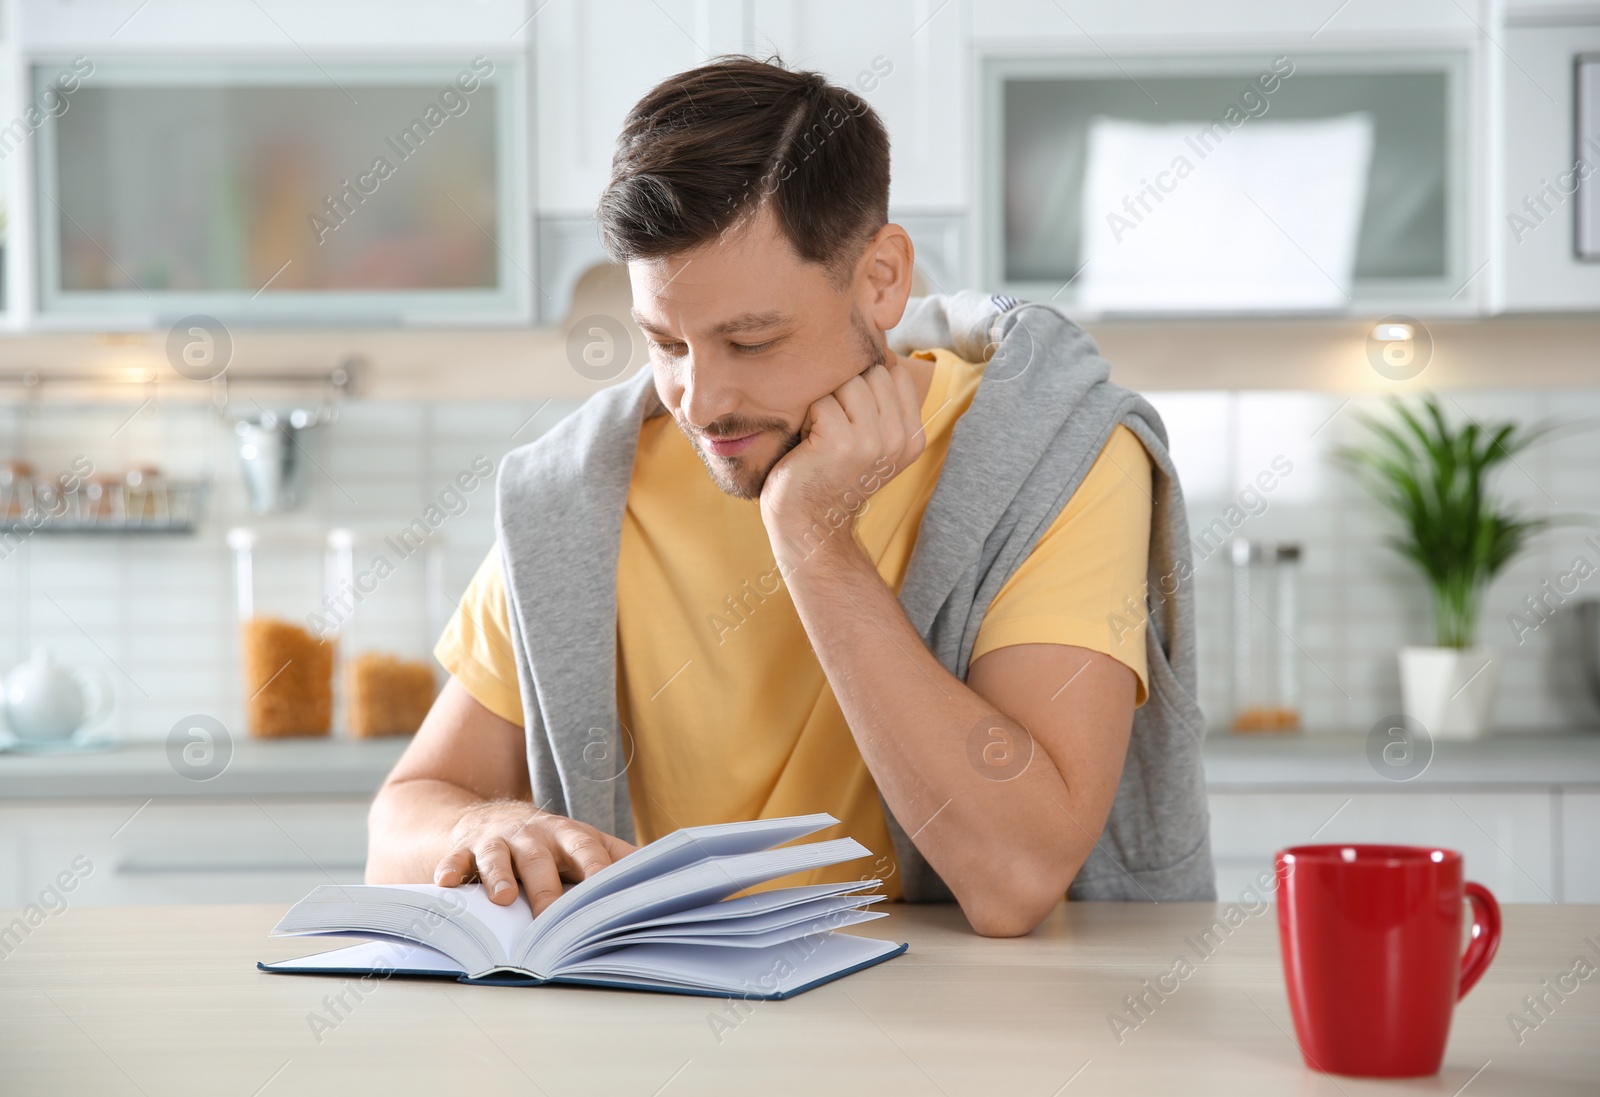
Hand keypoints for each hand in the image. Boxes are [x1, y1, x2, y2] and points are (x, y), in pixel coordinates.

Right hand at [432, 800, 637, 914]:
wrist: (492, 818)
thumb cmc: (550, 843)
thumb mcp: (584, 843)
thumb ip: (619, 858)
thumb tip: (668, 878)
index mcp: (567, 836)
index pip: (587, 850)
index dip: (598, 869)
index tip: (608, 891)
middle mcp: (532, 836)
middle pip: (541, 860)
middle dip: (547, 890)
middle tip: (554, 920)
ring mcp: (497, 842)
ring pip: (498, 857)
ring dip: (500, 876)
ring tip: (505, 899)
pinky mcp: (464, 850)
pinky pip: (454, 860)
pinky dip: (449, 871)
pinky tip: (445, 885)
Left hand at [759, 360, 925, 560]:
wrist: (810, 522)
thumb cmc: (831, 473)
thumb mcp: (872, 438)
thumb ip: (883, 400)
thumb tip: (881, 345)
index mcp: (913, 436)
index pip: (894, 373)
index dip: (864, 386)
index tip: (851, 421)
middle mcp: (900, 438)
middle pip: (871, 373)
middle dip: (844, 392)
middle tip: (832, 430)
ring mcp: (873, 440)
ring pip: (847, 383)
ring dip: (825, 404)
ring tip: (821, 436)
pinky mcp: (841, 442)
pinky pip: (821, 401)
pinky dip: (807, 419)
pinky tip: (809, 446)